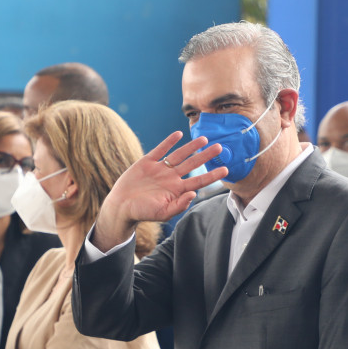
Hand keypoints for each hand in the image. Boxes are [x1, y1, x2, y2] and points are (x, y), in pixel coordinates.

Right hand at [93, 131, 227, 249]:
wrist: (121, 206)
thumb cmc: (143, 212)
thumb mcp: (163, 213)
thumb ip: (179, 205)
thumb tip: (194, 194)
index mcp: (177, 190)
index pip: (199, 180)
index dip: (212, 175)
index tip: (226, 169)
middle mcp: (171, 178)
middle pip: (192, 164)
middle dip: (206, 156)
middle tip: (220, 147)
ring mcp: (160, 169)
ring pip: (179, 155)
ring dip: (191, 147)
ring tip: (204, 139)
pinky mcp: (147, 162)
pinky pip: (160, 150)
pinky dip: (168, 142)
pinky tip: (178, 134)